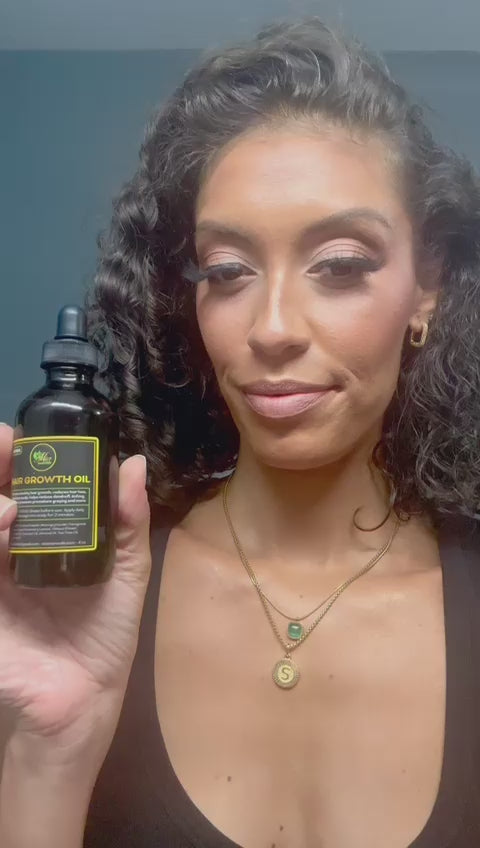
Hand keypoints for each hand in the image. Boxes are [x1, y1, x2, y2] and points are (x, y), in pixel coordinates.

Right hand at [0, 423, 150, 770]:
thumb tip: (134, 463)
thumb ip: (127, 522)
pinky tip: (4, 527)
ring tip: (10, 506)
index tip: (23, 435)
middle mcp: (10, 551)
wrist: (82, 701)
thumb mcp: (125, 574)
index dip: (19, 458)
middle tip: (4, 442)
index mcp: (43, 540)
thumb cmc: (102, 638)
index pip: (24, 486)